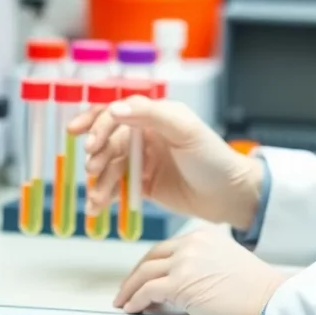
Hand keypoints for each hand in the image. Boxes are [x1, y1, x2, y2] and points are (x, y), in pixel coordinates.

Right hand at [67, 97, 263, 229]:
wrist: (229, 196)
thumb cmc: (213, 158)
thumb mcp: (186, 130)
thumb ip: (151, 115)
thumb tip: (115, 108)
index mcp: (155, 115)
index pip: (118, 112)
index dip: (97, 122)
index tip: (86, 138)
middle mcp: (145, 135)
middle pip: (108, 139)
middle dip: (96, 153)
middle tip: (91, 167)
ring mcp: (142, 160)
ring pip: (109, 165)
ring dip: (98, 179)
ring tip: (95, 197)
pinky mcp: (142, 184)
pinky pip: (116, 186)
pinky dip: (104, 195)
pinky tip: (97, 206)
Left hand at [114, 226, 288, 314]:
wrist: (268, 299)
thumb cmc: (255, 289)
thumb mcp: (226, 263)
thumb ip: (203, 263)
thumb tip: (183, 281)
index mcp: (204, 236)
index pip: (168, 247)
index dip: (151, 263)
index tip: (143, 274)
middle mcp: (192, 243)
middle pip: (152, 256)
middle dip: (136, 273)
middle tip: (127, 288)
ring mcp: (184, 262)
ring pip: (144, 273)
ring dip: (130, 289)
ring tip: (124, 301)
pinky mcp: (179, 283)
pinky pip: (147, 292)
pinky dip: (135, 300)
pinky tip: (132, 308)